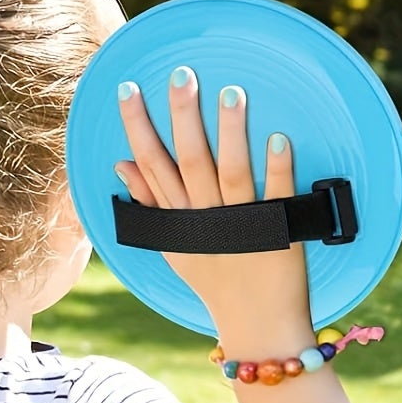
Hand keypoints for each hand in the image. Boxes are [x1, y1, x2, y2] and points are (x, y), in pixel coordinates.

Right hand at [115, 71, 310, 344]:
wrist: (258, 327)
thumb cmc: (217, 283)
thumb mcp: (176, 247)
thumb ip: (150, 205)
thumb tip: (121, 163)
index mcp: (181, 221)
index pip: (153, 166)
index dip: (138, 128)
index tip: (129, 89)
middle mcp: (208, 221)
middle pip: (190, 163)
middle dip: (182, 118)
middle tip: (182, 75)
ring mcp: (245, 226)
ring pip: (232, 174)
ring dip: (231, 134)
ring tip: (232, 93)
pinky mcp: (280, 233)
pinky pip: (277, 197)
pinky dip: (278, 170)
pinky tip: (279, 139)